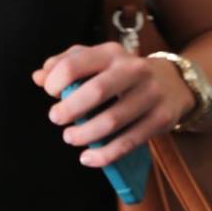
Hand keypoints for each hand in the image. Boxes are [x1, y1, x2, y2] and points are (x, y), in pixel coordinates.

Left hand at [32, 42, 193, 167]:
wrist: (173, 83)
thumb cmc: (119, 72)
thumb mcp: (94, 59)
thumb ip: (63, 64)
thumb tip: (38, 77)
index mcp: (110, 52)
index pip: (74, 65)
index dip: (55, 82)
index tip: (51, 94)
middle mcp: (133, 70)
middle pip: (95, 92)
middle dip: (69, 109)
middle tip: (56, 118)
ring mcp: (151, 94)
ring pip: (113, 120)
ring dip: (85, 134)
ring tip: (70, 138)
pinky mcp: (162, 118)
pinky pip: (130, 141)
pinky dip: (106, 154)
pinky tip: (88, 158)